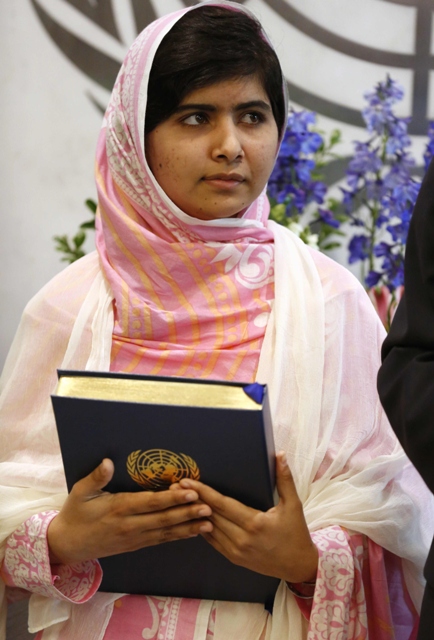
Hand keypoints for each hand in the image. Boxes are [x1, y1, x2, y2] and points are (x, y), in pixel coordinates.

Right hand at [47, 459, 212, 564]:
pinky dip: (178, 536)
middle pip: (163, 519)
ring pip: (166, 532)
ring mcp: (134, 538)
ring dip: (188, 527)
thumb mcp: (80, 492)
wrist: (68, 545)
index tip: (190, 492)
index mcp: (118, 508)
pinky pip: (160, 540)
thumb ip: (96, 477)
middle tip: (208, 507)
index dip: (171, 498)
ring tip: (209, 523)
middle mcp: (130, 525)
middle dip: (187, 513)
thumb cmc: (75, 513)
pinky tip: (193, 532)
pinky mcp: (136, 545)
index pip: (150, 503)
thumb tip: (108, 462)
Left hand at [177, 452, 317, 583]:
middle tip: (174, 486)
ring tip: (177, 499)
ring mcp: (236, 551)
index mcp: (255, 523)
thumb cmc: (296, 533)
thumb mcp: (294, 505)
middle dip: (191, 500)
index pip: (222, 505)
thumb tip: (281, 455)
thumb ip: (285, 479)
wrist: (298, 566)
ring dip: (192, 514)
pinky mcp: (234, 558)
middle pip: (210, 516)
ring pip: (208, 529)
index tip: (188, 481)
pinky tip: (191, 517)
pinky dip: (201, 528)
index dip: (204, 492)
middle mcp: (242, 539)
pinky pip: (212, 541)